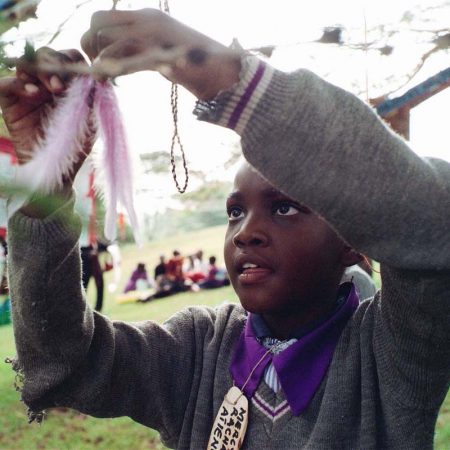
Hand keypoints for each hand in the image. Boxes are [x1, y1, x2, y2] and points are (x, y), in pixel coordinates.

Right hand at [0, 48, 93, 170]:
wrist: (57, 169)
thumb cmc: (76, 145)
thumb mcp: (91, 120)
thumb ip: (93, 97)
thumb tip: (97, 75)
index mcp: (69, 83)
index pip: (70, 59)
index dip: (75, 62)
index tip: (82, 77)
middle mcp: (47, 83)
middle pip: (48, 55)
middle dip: (56, 65)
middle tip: (62, 86)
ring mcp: (28, 90)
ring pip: (27, 64)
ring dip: (40, 71)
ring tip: (51, 88)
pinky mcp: (10, 102)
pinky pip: (5, 83)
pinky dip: (18, 84)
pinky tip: (31, 93)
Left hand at [81, 8, 240, 99]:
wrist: (223, 72)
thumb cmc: (194, 66)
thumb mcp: (161, 52)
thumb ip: (140, 50)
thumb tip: (114, 57)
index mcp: (147, 17)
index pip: (103, 17)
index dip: (92, 38)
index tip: (96, 60)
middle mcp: (147, 20)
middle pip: (97, 22)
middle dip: (88, 46)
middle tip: (96, 69)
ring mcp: (153, 35)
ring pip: (107, 39)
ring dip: (98, 61)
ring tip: (102, 79)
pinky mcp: (160, 54)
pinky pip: (125, 57)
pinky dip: (113, 68)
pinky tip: (112, 79)